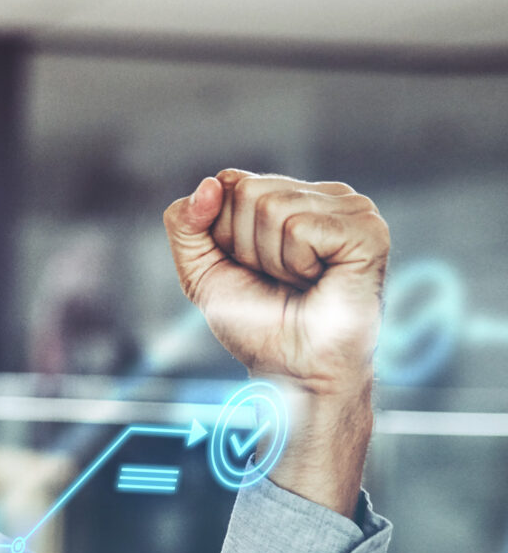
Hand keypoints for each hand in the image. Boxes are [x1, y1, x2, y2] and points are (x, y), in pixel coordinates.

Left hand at [162, 170, 388, 397]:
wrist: (292, 370)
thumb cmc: (255, 322)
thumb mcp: (200, 269)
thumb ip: (185, 223)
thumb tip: (210, 183)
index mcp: (294, 195)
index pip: (230, 181)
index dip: (222, 234)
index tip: (249, 268)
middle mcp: (327, 195)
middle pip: (247, 191)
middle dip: (245, 246)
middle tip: (277, 279)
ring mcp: (354, 209)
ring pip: (271, 208)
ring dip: (270, 260)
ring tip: (299, 283)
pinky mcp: (368, 231)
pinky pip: (299, 227)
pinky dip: (295, 264)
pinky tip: (317, 281)